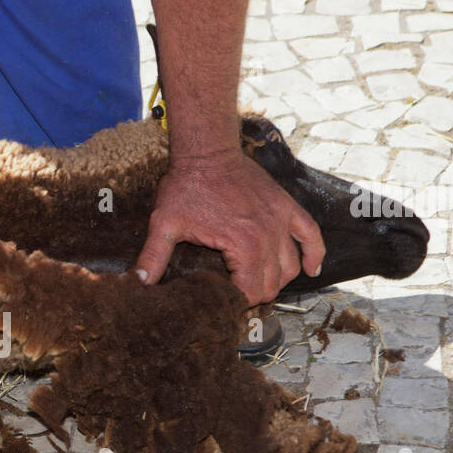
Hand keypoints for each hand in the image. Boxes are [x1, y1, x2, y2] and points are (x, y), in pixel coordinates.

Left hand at [135, 149, 324, 304]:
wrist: (208, 151)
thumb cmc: (186, 186)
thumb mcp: (164, 223)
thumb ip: (153, 256)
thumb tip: (138, 283)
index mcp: (243, 244)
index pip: (250, 292)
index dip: (236, 302)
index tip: (221, 300)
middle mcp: (268, 235)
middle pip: (271, 284)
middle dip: (254, 295)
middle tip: (235, 294)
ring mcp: (281, 220)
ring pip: (290, 267)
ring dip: (276, 280)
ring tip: (258, 284)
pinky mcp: (287, 207)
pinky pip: (311, 235)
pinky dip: (313, 254)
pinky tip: (310, 269)